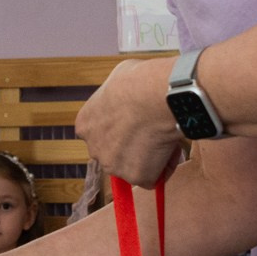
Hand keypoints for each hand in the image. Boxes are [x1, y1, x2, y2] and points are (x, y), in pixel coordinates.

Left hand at [75, 59, 181, 186]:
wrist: (156, 97)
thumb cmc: (140, 81)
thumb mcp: (118, 77)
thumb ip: (116, 95)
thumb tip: (128, 92)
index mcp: (86, 124)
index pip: (101, 134)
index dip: (120, 130)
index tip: (136, 124)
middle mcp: (94, 148)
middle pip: (115, 154)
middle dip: (133, 148)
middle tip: (153, 132)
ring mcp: (114, 165)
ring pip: (134, 167)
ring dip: (149, 158)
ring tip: (164, 138)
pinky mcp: (136, 177)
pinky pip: (153, 177)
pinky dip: (164, 167)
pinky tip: (170, 148)